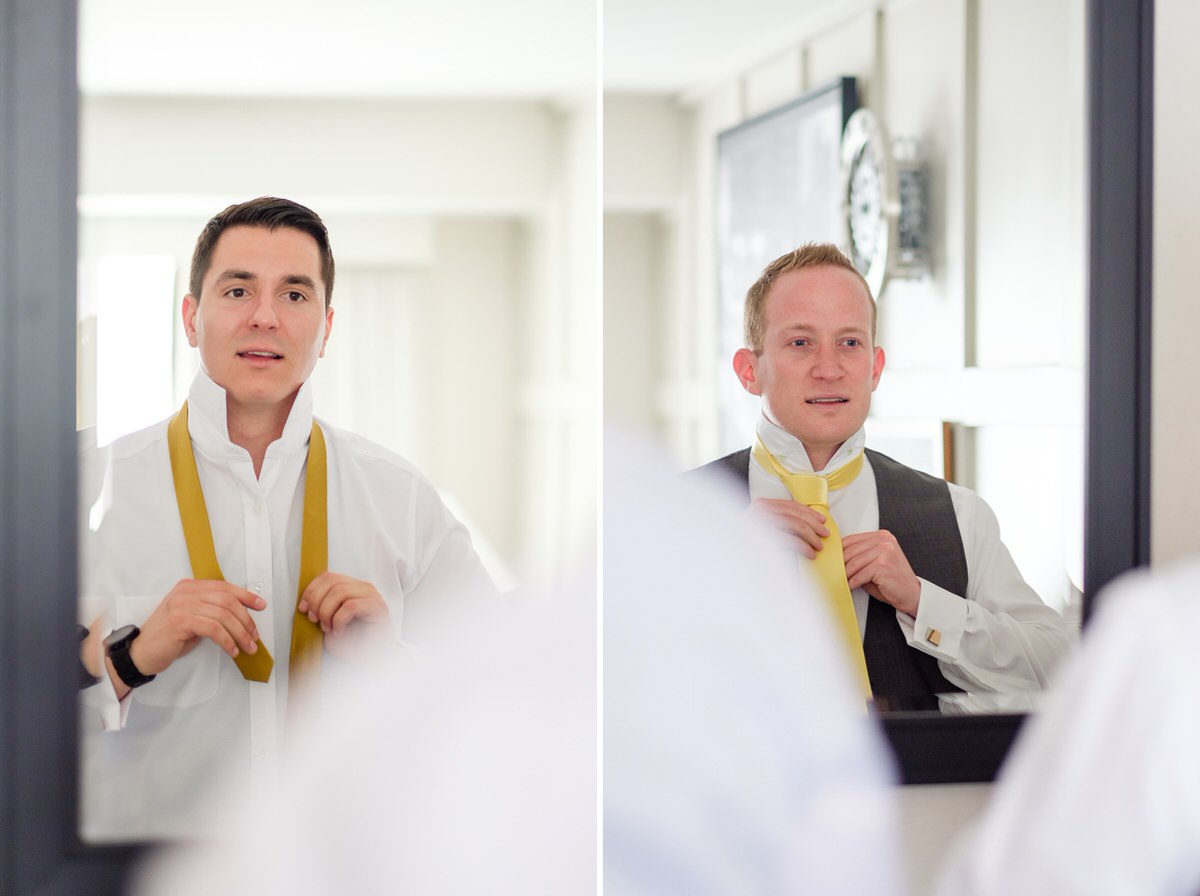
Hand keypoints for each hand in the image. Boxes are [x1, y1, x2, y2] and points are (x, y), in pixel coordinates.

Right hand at [125, 579, 265, 681]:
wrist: (141, 652)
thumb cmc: (168, 638)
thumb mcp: (193, 618)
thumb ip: (211, 610)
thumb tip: (241, 617)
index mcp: (189, 587)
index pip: (224, 587)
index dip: (246, 596)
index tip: (261, 605)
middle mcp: (186, 592)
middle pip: (227, 601)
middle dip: (246, 619)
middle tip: (254, 635)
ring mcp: (181, 605)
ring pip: (223, 615)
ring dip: (240, 633)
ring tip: (247, 647)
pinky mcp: (180, 621)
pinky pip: (213, 628)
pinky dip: (227, 640)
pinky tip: (232, 650)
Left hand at [297, 572, 392, 658]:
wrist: (373, 660)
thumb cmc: (354, 645)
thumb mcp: (330, 624)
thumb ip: (321, 609)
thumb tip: (306, 603)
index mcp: (352, 588)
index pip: (328, 577)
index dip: (311, 590)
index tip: (303, 608)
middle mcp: (363, 588)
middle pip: (332, 581)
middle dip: (316, 601)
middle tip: (315, 620)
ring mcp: (372, 596)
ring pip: (340, 591)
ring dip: (327, 611)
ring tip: (328, 627)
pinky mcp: (377, 607)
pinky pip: (351, 605)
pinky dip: (339, 619)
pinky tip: (339, 630)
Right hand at [747, 497, 829, 557]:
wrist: (737, 562)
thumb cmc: (752, 545)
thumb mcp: (768, 525)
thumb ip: (782, 519)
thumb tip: (809, 521)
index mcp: (762, 504)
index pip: (791, 505)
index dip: (810, 512)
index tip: (822, 521)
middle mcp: (761, 510)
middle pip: (796, 514)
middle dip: (814, 525)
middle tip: (825, 534)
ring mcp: (762, 522)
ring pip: (797, 525)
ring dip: (812, 536)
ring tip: (819, 546)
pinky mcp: (764, 537)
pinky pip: (791, 540)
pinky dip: (804, 547)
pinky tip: (810, 554)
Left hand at [841, 530, 920, 615]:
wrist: (912, 594)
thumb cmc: (892, 580)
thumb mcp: (874, 563)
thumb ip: (859, 557)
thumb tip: (837, 559)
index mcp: (881, 536)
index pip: (852, 539)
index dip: (839, 551)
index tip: (832, 560)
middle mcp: (884, 541)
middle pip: (851, 550)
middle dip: (840, 564)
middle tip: (834, 573)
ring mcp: (885, 551)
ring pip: (854, 562)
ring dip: (845, 574)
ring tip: (841, 580)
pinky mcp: (883, 565)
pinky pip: (860, 574)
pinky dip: (853, 582)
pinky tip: (851, 586)